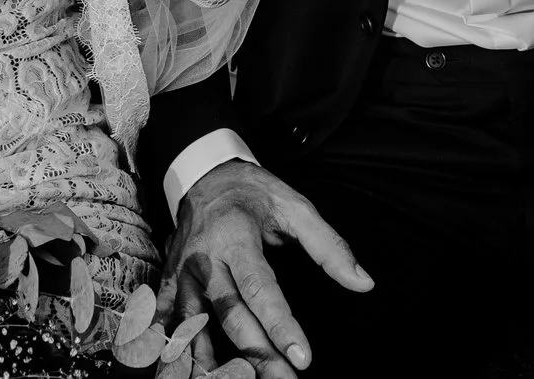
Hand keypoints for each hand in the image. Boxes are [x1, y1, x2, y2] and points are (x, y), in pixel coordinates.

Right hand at [163, 160, 371, 378]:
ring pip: (198, 323)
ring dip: (217, 359)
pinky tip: (190, 369)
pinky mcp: (172, 279)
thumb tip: (362, 282)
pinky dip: (177, 345)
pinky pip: (172, 318)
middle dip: (258, 353)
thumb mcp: (295, 207)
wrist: (204, 175)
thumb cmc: (255, 193)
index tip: (302, 358)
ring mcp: (183, 271)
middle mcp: (205, 257)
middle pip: (230, 314)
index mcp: (236, 236)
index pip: (260, 289)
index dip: (281, 326)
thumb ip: (329, 246)